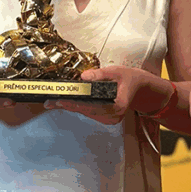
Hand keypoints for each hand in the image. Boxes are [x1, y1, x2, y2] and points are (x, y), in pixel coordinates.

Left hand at [44, 66, 159, 124]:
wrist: (141, 88)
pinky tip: (67, 103)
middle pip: (85, 111)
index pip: (91, 106)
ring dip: (71, 106)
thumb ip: (100, 74)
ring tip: (54, 102)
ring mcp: (110, 120)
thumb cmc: (130, 79)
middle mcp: (113, 117)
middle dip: (67, 105)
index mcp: (117, 107)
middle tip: (49, 101)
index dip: (74, 103)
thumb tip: (83, 77)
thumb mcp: (117, 71)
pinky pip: (89, 113)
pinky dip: (79, 107)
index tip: (60, 100)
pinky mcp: (106, 119)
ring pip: (86, 113)